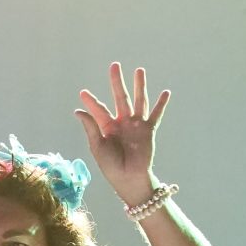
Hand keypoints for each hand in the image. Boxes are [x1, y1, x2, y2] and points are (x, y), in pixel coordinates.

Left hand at [73, 62, 168, 204]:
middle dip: (117, 82)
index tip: (82, 93)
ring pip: (138, 101)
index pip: (98, 110)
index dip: (91, 101)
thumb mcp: (97, 147)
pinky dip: (161, 104)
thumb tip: (79, 111)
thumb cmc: (111, 166)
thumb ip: (91, 127)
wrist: (129, 179)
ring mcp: (136, 125)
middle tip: (114, 65)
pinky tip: (165, 92)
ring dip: (139, 86)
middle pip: (120, 97)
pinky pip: (156, 115)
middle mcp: (122, 123)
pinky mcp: (148, 130)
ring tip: (139, 70)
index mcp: (107, 127)